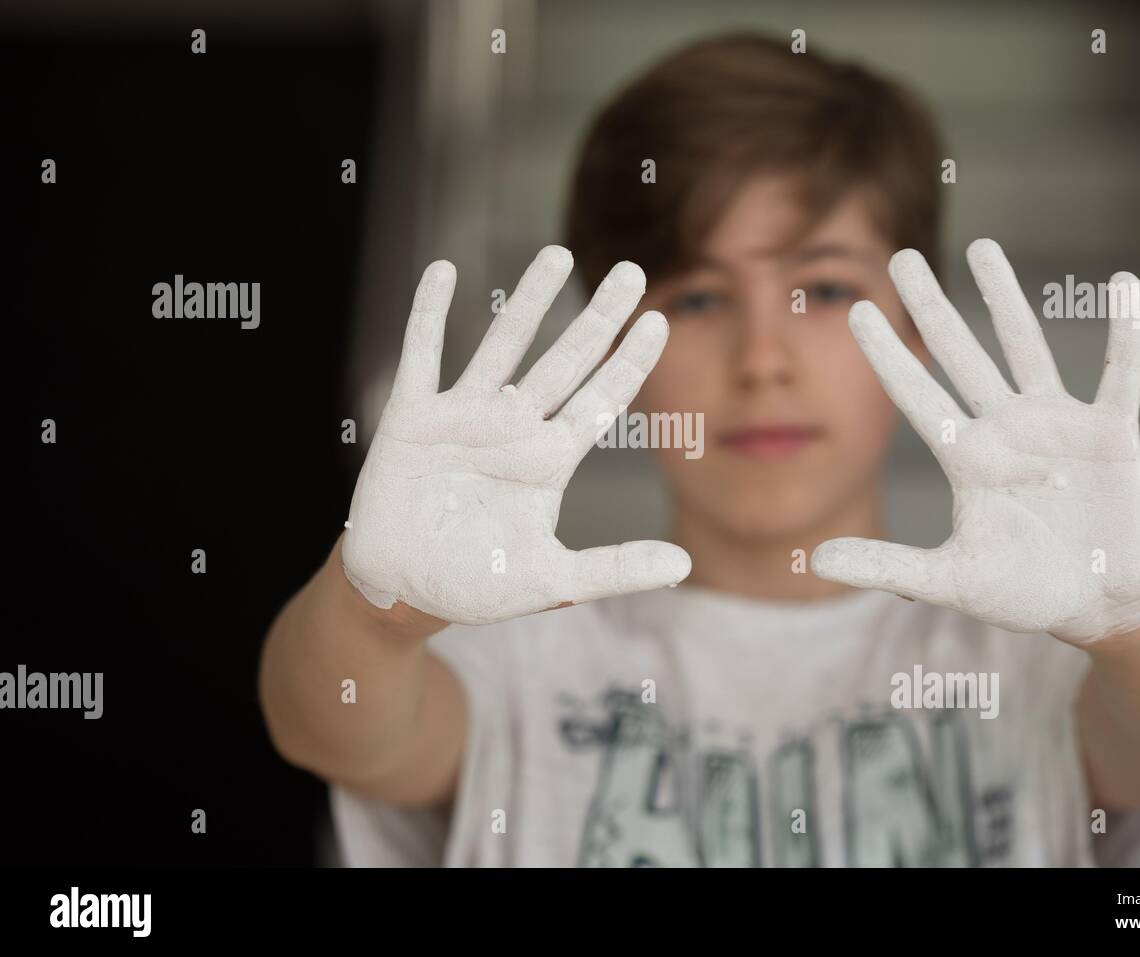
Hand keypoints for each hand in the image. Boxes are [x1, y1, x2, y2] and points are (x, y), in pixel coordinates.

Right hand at [341, 246, 690, 625]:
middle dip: (597, 318)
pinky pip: (421, 357)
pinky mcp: (411, 419)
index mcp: (548, 460)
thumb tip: (685, 565)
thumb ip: (616, 568)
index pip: (599, 399)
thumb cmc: (475, 583)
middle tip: (630, 270)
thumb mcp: (552, 579)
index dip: (629, 362)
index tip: (659, 320)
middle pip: (564, 361)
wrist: (400, 591)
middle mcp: (512, 428)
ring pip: (501, 346)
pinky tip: (443, 271)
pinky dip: (428, 315)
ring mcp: (462, 418)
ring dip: (527, 302)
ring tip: (555, 254)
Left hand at [812, 239, 1139, 643]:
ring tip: (982, 247)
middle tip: (902, 257)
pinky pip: (1120, 375)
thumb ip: (886, 567)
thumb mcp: (951, 580)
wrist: (1097, 605)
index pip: (915, 395)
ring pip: (1025, 347)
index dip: (887, 354)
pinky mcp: (1110, 433)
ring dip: (1006, 298)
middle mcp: (1003, 429)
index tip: (854, 310)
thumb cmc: (1024, 590)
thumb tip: (812, 561)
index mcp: (964, 458)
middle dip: (932, 307)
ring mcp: (1055, 425)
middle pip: (960, 355)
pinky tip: (1121, 286)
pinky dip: (1125, 335)